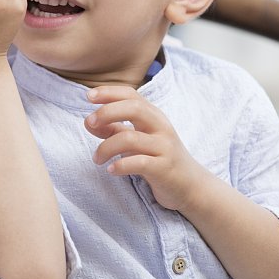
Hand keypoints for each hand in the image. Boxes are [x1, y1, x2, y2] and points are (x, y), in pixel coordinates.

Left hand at [85, 85, 209, 213]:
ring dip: (106, 147)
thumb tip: (88, 121)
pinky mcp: (164, 168)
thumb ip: (114, 129)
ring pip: (131, 138)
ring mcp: (164, 147)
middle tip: (89, 122)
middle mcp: (160, 127)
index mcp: (153, 116)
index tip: (89, 96)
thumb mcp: (137, 140)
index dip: (110, 92)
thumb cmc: (159, 158)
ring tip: (97, 159)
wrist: (190, 185)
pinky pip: (140, 163)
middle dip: (107, 112)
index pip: (131, 95)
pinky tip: (111, 170)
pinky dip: (121, 165)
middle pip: (134, 108)